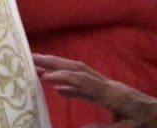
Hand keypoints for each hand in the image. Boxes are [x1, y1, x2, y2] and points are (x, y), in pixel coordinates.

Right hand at [35, 54, 156, 126]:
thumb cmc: (149, 122)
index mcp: (113, 94)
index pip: (84, 80)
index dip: (64, 77)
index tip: (44, 75)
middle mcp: (109, 86)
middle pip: (79, 69)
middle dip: (56, 62)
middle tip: (33, 57)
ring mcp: (110, 88)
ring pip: (81, 73)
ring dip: (60, 68)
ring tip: (39, 67)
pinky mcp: (111, 93)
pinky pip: (86, 85)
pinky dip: (70, 84)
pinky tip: (58, 89)